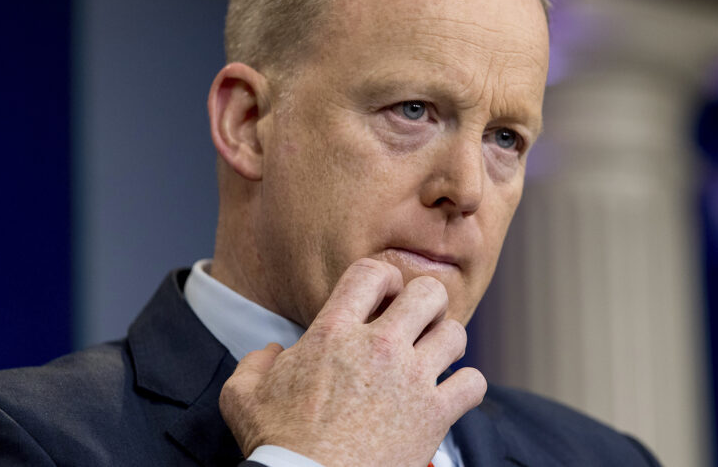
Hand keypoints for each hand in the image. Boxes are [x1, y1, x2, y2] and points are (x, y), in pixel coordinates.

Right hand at [219, 258, 486, 466]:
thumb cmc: (277, 445)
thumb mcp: (243, 397)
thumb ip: (255, 364)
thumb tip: (271, 352)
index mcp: (333, 333)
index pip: (372, 272)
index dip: (384, 277)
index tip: (383, 296)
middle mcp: (379, 348)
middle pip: (428, 293)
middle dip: (427, 302)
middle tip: (417, 322)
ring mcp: (411, 380)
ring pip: (455, 334)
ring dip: (446, 343)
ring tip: (433, 358)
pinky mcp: (434, 416)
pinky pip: (473, 383)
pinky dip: (466, 387)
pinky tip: (449, 395)